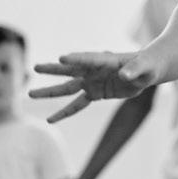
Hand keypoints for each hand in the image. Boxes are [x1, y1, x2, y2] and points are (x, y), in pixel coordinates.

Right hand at [31, 51, 155, 121]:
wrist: (148, 70)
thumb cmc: (148, 65)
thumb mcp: (144, 67)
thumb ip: (135, 70)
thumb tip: (124, 75)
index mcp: (105, 60)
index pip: (88, 59)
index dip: (76, 59)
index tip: (62, 59)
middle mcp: (93, 71)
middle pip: (69, 71)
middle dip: (53, 70)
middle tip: (36, 67)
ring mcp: (91, 82)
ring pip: (66, 88)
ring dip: (49, 92)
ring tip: (30, 94)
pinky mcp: (94, 93)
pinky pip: (77, 104)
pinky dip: (65, 112)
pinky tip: (51, 120)